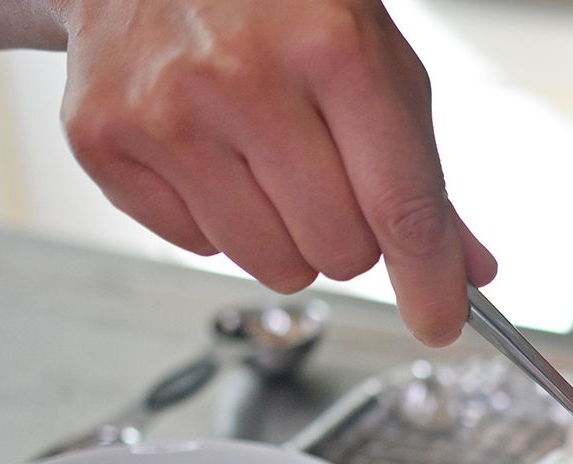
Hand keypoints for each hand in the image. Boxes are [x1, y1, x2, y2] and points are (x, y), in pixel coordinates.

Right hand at [53, 0, 494, 343]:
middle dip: (352, 238)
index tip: (439, 323)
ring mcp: (168, 112)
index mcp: (335, 49)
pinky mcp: (104, 138)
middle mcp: (246, 79)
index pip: (400, 208)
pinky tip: (212, 154)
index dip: (429, 283)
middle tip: (331, 180)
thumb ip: (422, 173)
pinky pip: (200, 248)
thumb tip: (468, 271)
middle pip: (340, 252)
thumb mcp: (375, 63)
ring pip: (272, 264)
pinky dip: (218, 221)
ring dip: (287, 238)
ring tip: (269, 163)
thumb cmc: (276, 6)